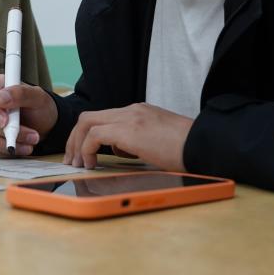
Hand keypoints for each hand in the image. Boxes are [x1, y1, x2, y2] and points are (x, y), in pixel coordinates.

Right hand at [0, 74, 58, 158]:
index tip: (5, 121)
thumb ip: (20, 93)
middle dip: (8, 130)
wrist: (43, 126)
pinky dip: (5, 152)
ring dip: (7, 144)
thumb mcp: (37, 96)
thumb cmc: (39, 107)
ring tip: (30, 143)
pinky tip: (21, 148)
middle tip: (32, 135)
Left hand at [63, 103, 193, 170]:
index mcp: (138, 111)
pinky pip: (95, 135)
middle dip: (74, 138)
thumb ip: (138, 140)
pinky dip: (87, 149)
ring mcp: (129, 117)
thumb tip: (122, 151)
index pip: (103, 117)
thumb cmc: (186, 148)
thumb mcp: (157, 140)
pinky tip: (92, 164)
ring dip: (77, 144)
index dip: (87, 135)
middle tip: (72, 160)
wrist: (201, 143)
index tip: (83, 154)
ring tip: (78, 164)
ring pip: (87, 122)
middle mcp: (131, 110)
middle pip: (89, 117)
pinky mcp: (129, 130)